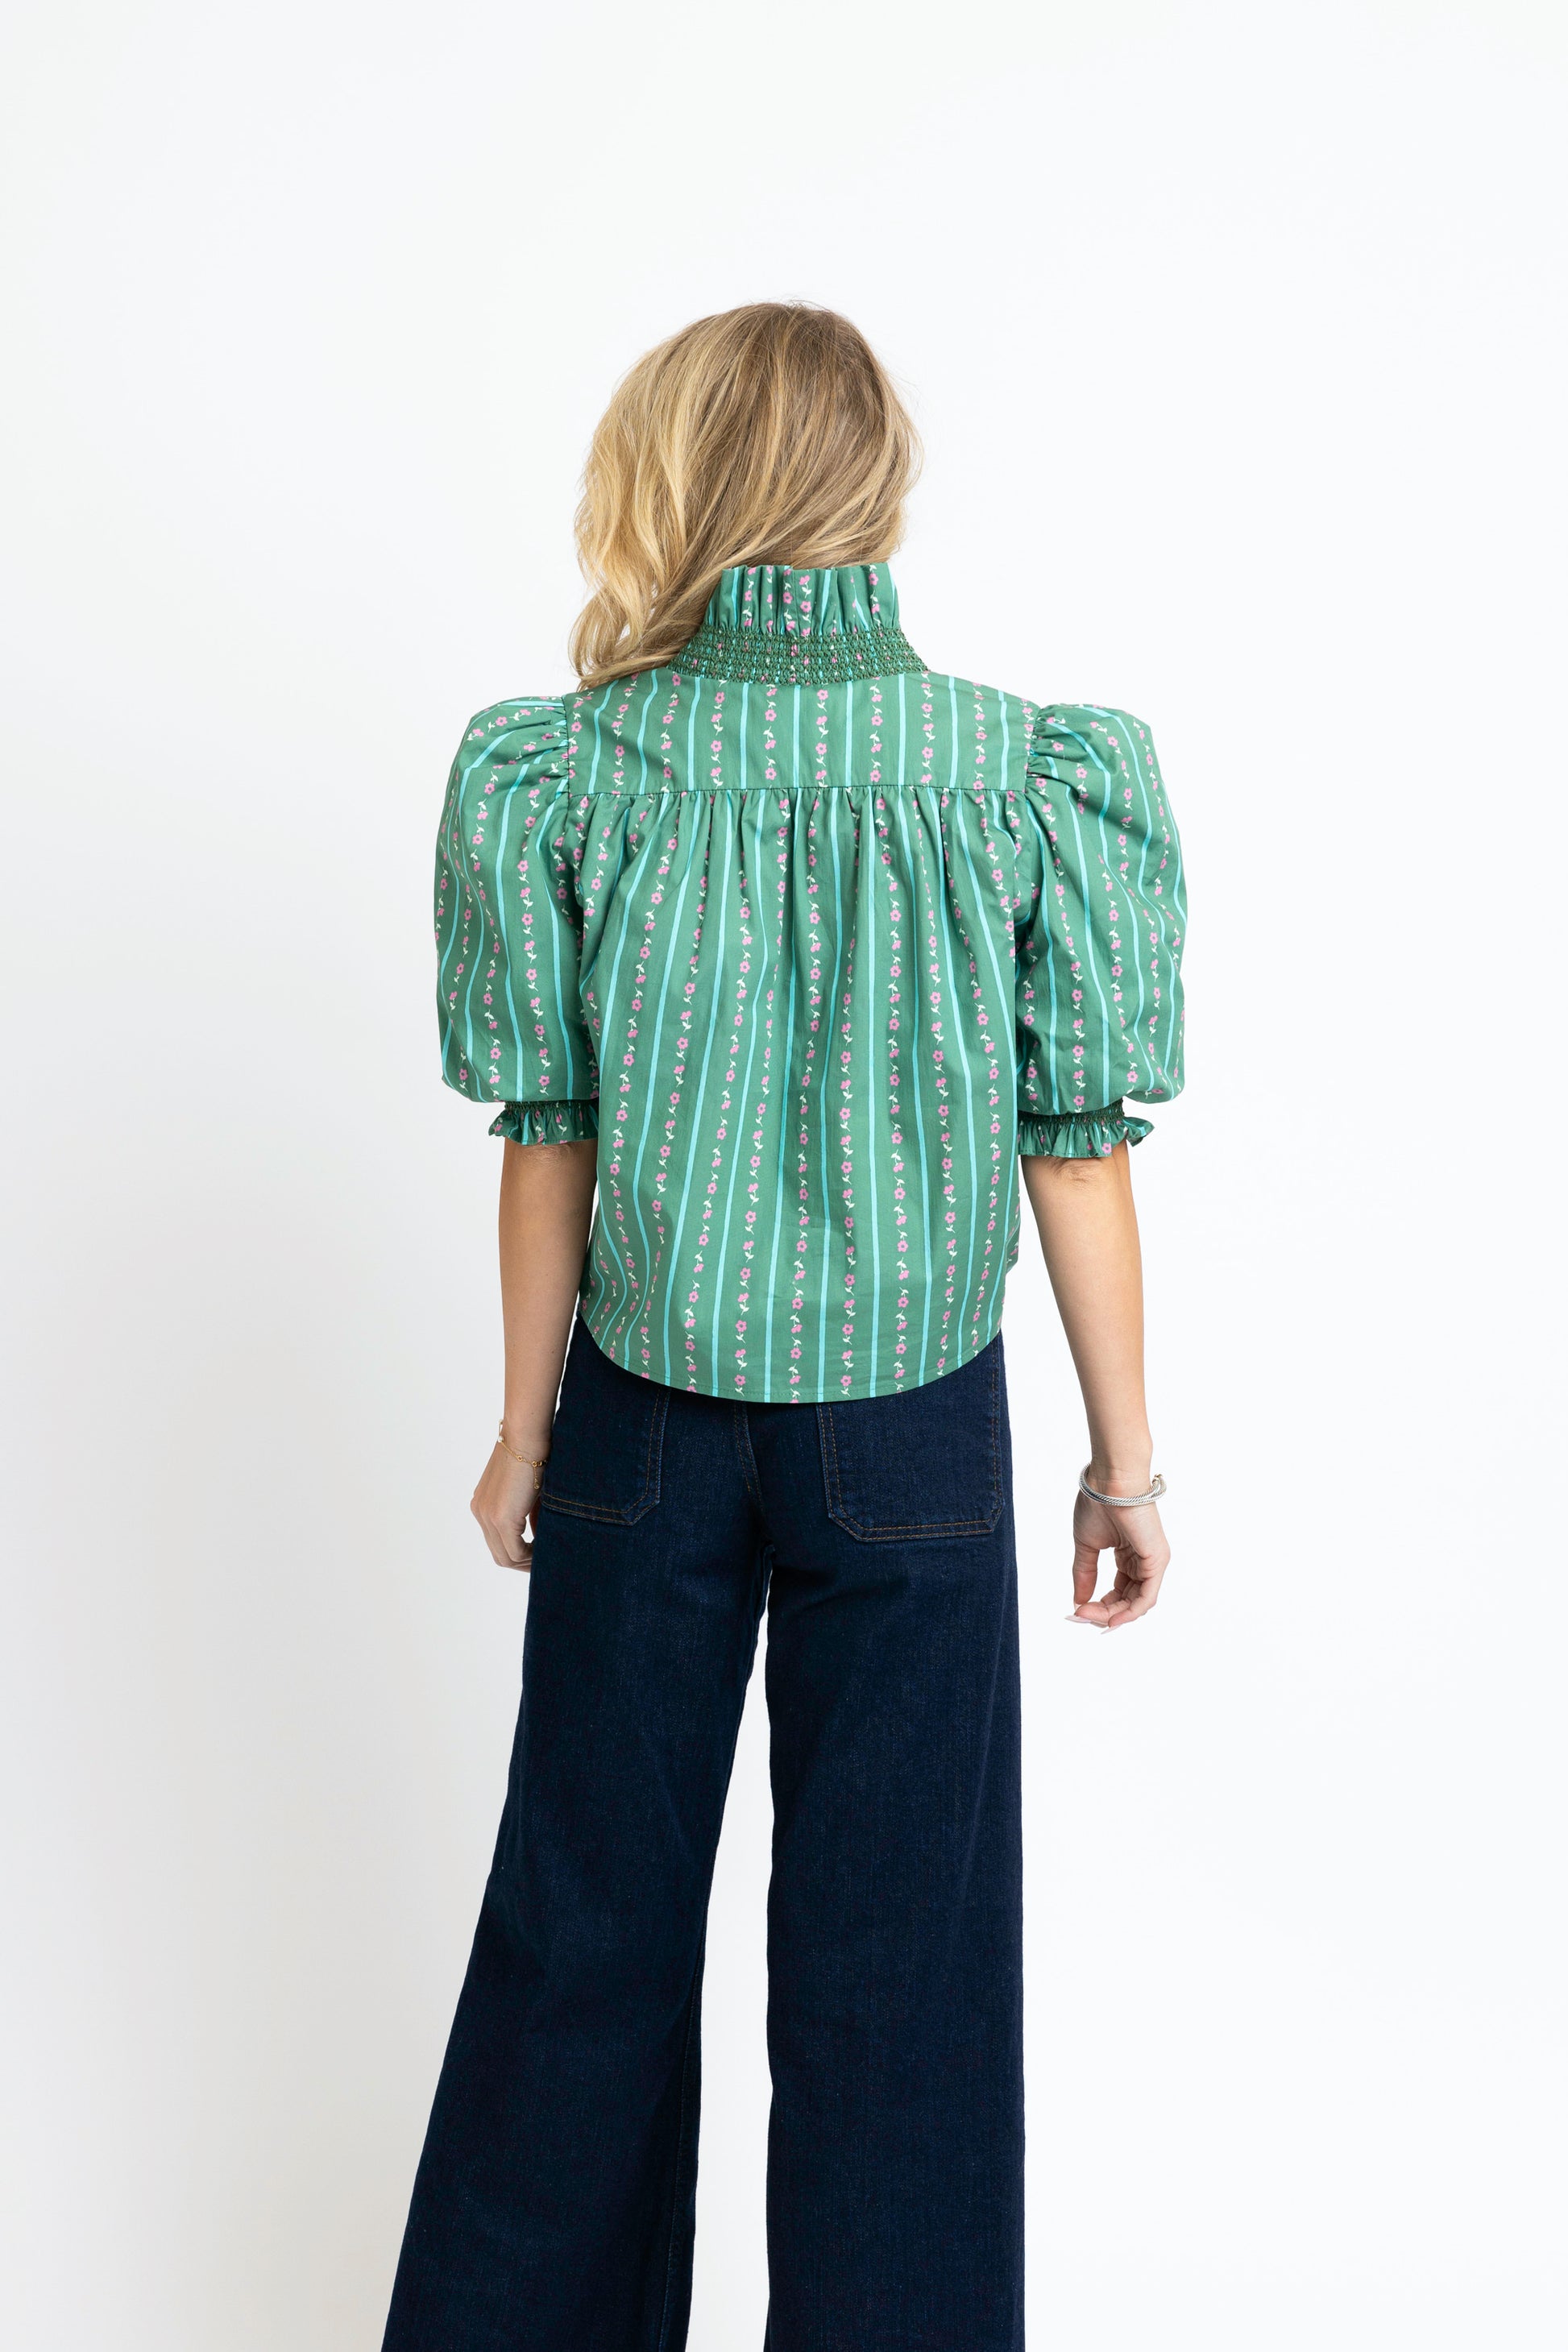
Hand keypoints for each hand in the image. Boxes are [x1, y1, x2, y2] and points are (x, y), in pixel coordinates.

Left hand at [471, 1443, 544, 1571]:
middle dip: (522, 1563)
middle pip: (499, 1554)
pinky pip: (516, 1552)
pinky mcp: (501, 1519)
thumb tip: (539, 1540)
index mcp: (483, 1504)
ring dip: (528, 1562)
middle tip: (544, 1564)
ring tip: (548, 1558)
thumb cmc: (534, 1453)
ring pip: (506, 1557)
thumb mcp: (529, 1490)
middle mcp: (480, 1512)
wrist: (527, 1435)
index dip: (518, 1553)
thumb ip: (529, 1516)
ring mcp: (487, 1517)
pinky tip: (547, 1550)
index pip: (497, 1541)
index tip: (538, 1554)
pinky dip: (531, 1557)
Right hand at [1069, 1488, 1169, 1628]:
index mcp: (1129, 1554)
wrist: (1110, 1483)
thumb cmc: (1098, 1504)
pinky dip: (1129, 1612)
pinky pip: (1146, 1597)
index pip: (1118, 1590)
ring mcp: (1153, 1562)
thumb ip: (1084, 1574)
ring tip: (1090, 1615)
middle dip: (1104, 1612)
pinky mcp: (1157, 1561)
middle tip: (1081, 1615)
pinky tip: (1111, 1619)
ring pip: (1137, 1603)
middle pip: (1127, 1599)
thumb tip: (1078, 1601)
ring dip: (1112, 1614)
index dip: (1099, 1604)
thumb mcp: (1086, 1546)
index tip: (1078, 1610)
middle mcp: (1144, 1560)